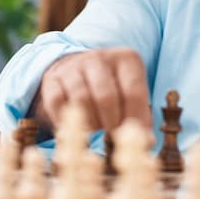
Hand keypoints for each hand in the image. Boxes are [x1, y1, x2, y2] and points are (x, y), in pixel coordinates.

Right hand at [30, 47, 151, 132]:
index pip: (134, 92)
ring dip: (89, 123)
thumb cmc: (114, 88)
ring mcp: (74, 65)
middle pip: (106, 97)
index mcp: (127, 59)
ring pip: (81, 100)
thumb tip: (147, 141)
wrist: (80, 69)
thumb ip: (141, 116)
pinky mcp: (53, 77)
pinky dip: (65, 121)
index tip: (131, 136)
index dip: (133, 119)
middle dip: (110, 123)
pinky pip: (57, 102)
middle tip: (112, 135)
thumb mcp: (132, 95)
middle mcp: (100, 57)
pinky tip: (74, 127)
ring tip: (96, 130)